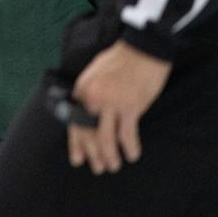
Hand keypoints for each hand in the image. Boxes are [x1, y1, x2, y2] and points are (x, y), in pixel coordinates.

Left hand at [66, 41, 172, 173]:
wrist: (142, 48)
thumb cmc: (121, 60)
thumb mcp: (95, 74)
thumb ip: (90, 94)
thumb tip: (86, 113)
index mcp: (83, 91)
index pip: (75, 122)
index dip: (76, 144)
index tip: (78, 159)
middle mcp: (93, 99)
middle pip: (88, 133)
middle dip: (93, 154)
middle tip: (99, 168)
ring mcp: (111, 103)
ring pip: (106, 138)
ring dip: (110, 156)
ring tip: (114, 165)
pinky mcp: (131, 106)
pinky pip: (127, 134)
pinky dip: (130, 148)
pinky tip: (132, 155)